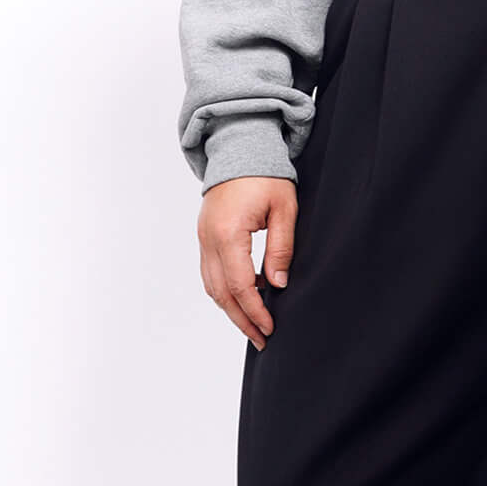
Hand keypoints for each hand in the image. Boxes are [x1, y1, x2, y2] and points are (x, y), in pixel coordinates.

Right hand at [198, 175, 298, 349]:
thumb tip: (278, 284)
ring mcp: (202, 238)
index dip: (255, 311)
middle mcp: (209, 239)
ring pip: (211, 286)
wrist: (239, 146)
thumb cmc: (265, 174)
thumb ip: (282, 247)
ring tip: (253, 326)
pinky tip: (245, 297)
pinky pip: (210, 272)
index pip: (240, 286)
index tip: (270, 328)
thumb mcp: (284, 209)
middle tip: (262, 339)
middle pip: (221, 293)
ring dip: (231, 309)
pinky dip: (224, 290)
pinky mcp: (204, 236)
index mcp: (228, 233)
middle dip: (241, 319)